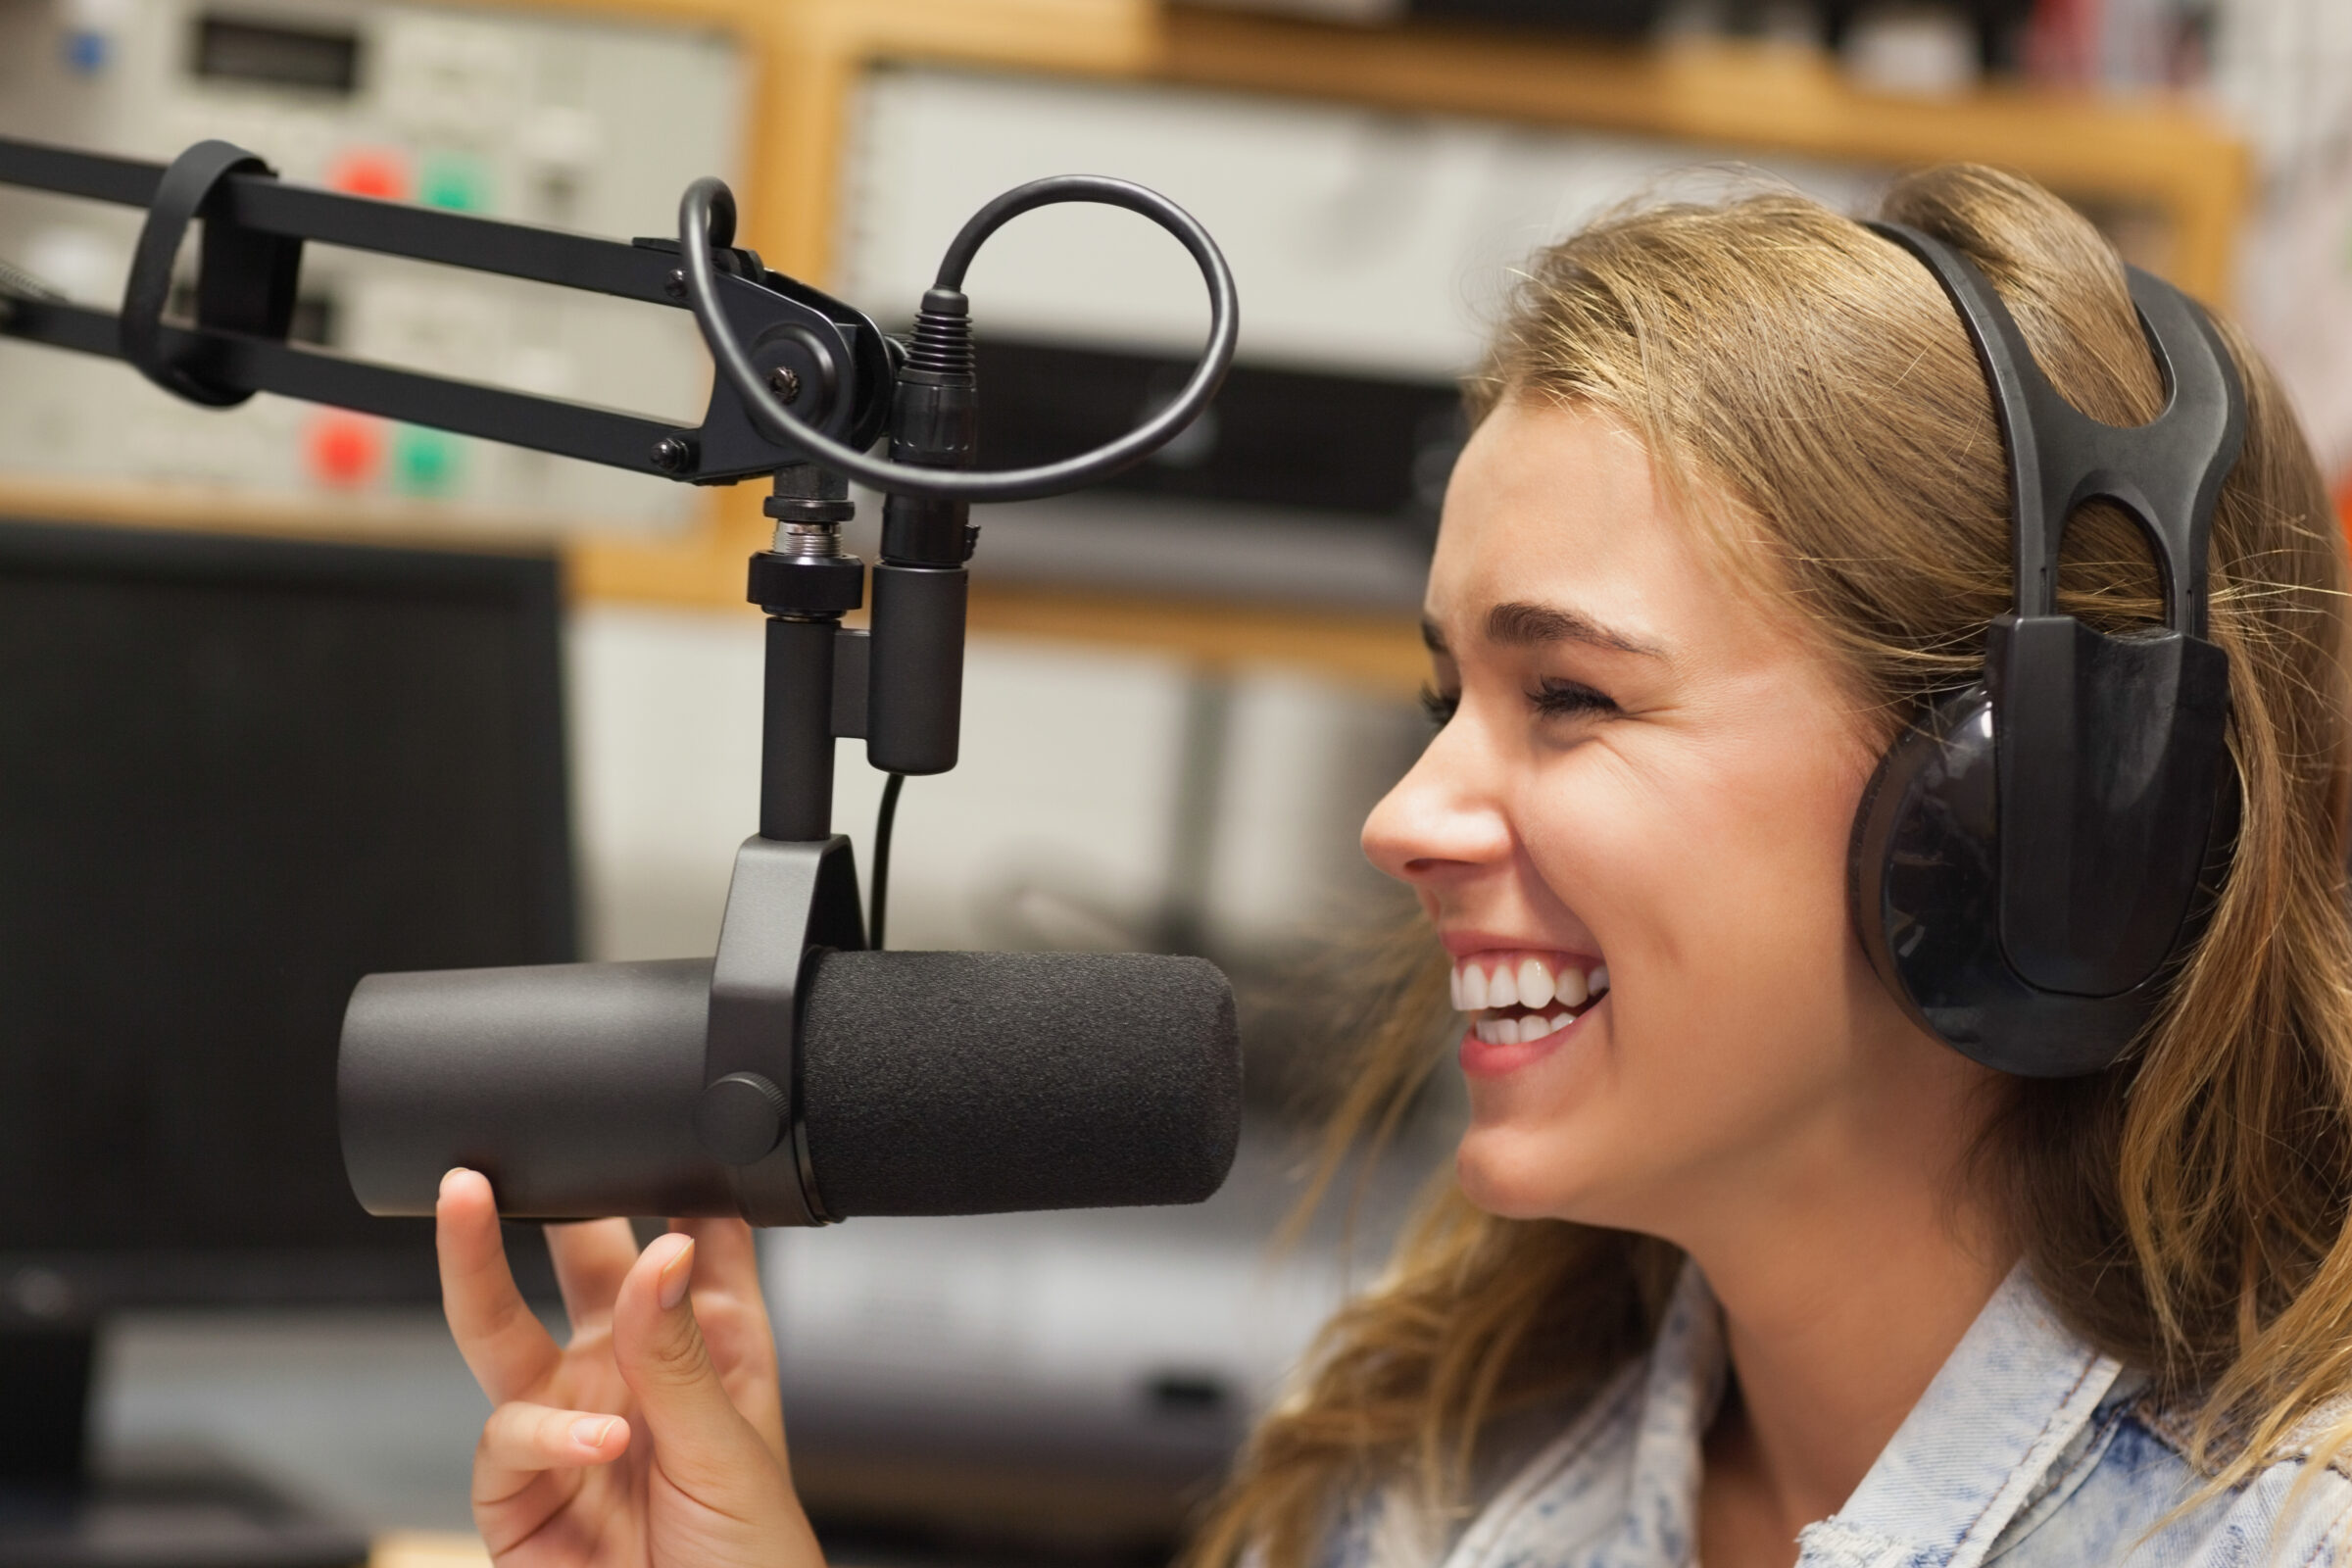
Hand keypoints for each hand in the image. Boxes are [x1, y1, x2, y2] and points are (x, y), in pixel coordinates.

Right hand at [435, 1168, 824, 1567]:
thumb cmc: (756, 1563)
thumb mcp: (732, 1447)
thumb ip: (682, 1351)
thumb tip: (658, 1250)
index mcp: (707, 1346)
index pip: (686, 1239)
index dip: (669, 1177)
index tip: (652, 1114)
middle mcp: (628, 1375)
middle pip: (575, 1263)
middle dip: (546, 1197)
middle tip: (511, 1135)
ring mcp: (566, 1430)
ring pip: (501, 1331)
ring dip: (478, 1263)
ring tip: (471, 1200)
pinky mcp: (516, 1498)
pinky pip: (503, 1439)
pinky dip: (543, 1433)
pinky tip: (596, 1437)